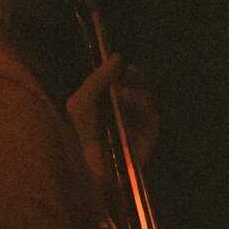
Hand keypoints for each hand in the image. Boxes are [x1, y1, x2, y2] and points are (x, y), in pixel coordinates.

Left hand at [66, 53, 158, 190]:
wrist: (85, 171)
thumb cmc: (76, 137)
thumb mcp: (80, 103)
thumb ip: (97, 79)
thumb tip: (118, 56)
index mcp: (102, 112)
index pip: (118, 87)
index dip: (121, 74)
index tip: (120, 62)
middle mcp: (121, 119)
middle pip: (137, 92)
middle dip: (135, 79)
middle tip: (130, 70)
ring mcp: (136, 130)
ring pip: (147, 101)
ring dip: (136, 90)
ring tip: (120, 89)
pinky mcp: (148, 139)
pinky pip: (151, 115)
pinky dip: (140, 102)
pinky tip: (126, 97)